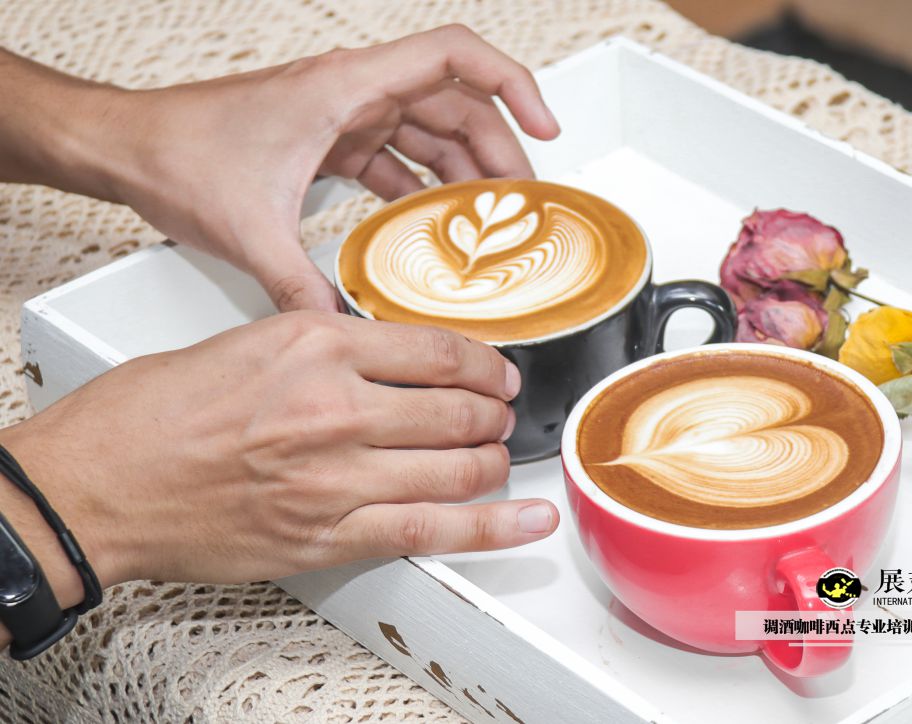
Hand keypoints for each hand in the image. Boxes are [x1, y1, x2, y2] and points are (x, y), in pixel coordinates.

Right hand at [0, 312, 556, 608]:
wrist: (97, 485)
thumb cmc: (152, 413)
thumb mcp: (245, 343)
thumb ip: (324, 347)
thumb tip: (385, 357)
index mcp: (313, 345)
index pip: (436, 348)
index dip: (482, 363)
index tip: (495, 372)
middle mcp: (334, 407)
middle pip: (458, 408)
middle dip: (493, 413)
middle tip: (499, 414)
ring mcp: (335, 476)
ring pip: (457, 467)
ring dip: (491, 461)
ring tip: (496, 456)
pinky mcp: (327, 535)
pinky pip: (432, 530)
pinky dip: (493, 528)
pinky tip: (529, 520)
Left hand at [87, 26, 556, 311]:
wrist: (127, 145)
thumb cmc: (176, 151)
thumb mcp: (250, 228)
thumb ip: (302, 286)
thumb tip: (340, 330)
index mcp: (345, 87)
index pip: (455, 57)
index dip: (512, 84)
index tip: (545, 123)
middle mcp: (351, 92)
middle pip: (456, 104)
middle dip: (497, 150)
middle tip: (521, 203)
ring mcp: (342, 114)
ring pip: (429, 129)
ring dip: (463, 169)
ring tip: (489, 217)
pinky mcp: (329, 139)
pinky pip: (395, 155)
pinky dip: (421, 184)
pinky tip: (432, 221)